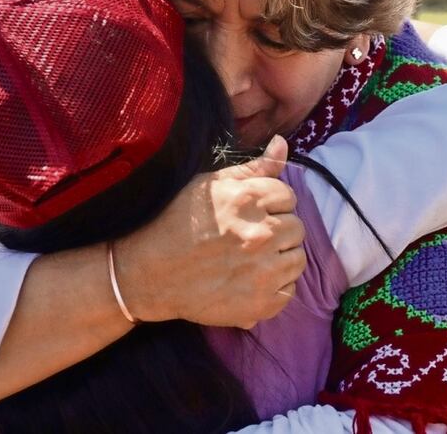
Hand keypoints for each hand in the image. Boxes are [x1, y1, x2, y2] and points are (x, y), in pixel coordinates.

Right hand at [116, 135, 305, 328]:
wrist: (149, 274)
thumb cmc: (176, 223)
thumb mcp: (209, 185)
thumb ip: (253, 167)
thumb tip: (282, 143)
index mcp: (249, 200)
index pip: (288, 195)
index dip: (270, 203)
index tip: (251, 213)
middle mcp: (262, 234)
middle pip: (297, 226)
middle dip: (277, 228)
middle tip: (249, 237)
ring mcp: (264, 271)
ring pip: (297, 259)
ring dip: (280, 257)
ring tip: (251, 258)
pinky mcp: (262, 303)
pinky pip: (289, 289)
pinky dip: (275, 286)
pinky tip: (250, 280)